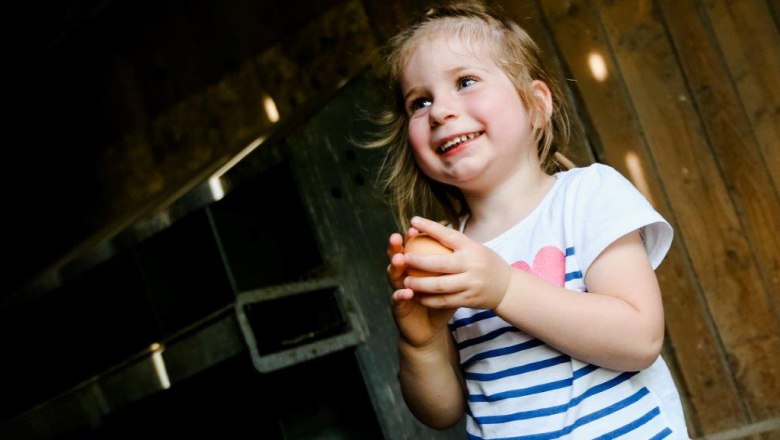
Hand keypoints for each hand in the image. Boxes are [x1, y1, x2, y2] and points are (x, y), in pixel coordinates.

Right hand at [387, 228, 453, 347]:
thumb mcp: (450, 283)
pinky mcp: (397, 308)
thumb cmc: (442, 302)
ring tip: (398, 259)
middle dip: (396, 247)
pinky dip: (400, 295)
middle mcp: (403, 276)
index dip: (411, 238)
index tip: (414, 225)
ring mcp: (398, 291)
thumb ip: (451, 268)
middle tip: (397, 237)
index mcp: (414, 267)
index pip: (411, 248)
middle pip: (397, 258)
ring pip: (393, 276)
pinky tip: (404, 291)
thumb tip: (464, 244)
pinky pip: (397, 300)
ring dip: (395, 268)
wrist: (429, 329)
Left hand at [402, 216, 511, 310]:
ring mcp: (471, 283)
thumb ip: (454, 244)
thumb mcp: (474, 248)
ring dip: (420, 284)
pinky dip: (429, 299)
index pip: (448, 235)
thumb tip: (427, 229)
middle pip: (440, 264)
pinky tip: (417, 297)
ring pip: (440, 286)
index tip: (413, 220)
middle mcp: (472, 265)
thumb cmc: (483, 263)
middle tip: (403, 259)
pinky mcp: (469, 299)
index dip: (430, 227)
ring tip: (405, 282)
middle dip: (418, 262)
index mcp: (471, 248)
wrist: (507, 287)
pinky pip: (445, 301)